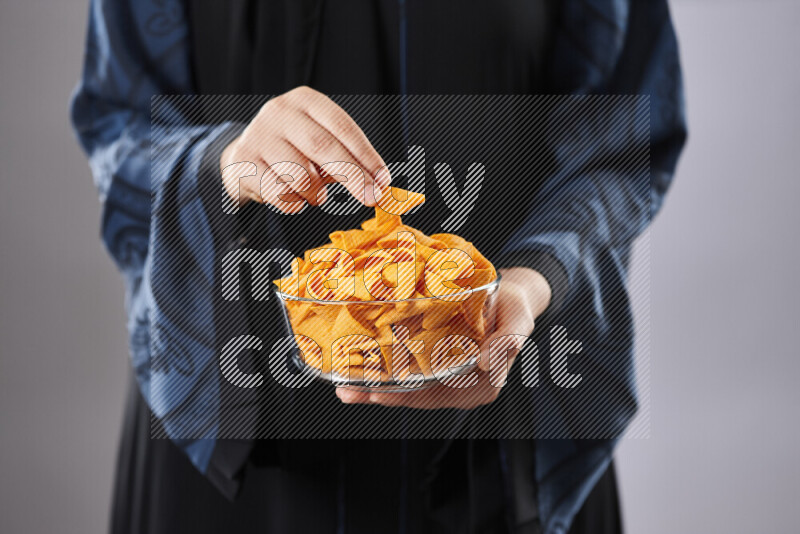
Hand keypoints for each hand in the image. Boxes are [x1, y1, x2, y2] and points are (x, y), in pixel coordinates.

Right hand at [220, 86, 389, 211]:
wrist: (246, 157)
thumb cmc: (294, 150)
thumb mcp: (321, 146)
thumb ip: (347, 159)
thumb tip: (379, 185)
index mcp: (306, 101)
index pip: (342, 127)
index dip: (366, 155)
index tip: (383, 180)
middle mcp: (281, 112)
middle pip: (323, 147)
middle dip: (353, 176)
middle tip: (371, 198)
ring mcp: (259, 135)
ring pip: (300, 174)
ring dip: (316, 193)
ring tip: (316, 194)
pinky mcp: (244, 161)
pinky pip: (279, 192)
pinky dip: (294, 202)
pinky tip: (294, 197)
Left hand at [336, 267, 551, 408]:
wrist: (506, 294)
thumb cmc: (512, 307)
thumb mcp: (519, 318)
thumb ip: (508, 340)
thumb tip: (486, 362)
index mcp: (482, 385)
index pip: (440, 396)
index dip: (408, 396)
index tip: (381, 392)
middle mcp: (461, 387)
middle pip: (417, 396)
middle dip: (382, 394)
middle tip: (350, 390)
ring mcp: (445, 378)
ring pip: (407, 388)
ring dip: (375, 387)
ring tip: (344, 384)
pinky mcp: (434, 364)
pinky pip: (407, 373)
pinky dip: (382, 372)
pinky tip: (356, 369)